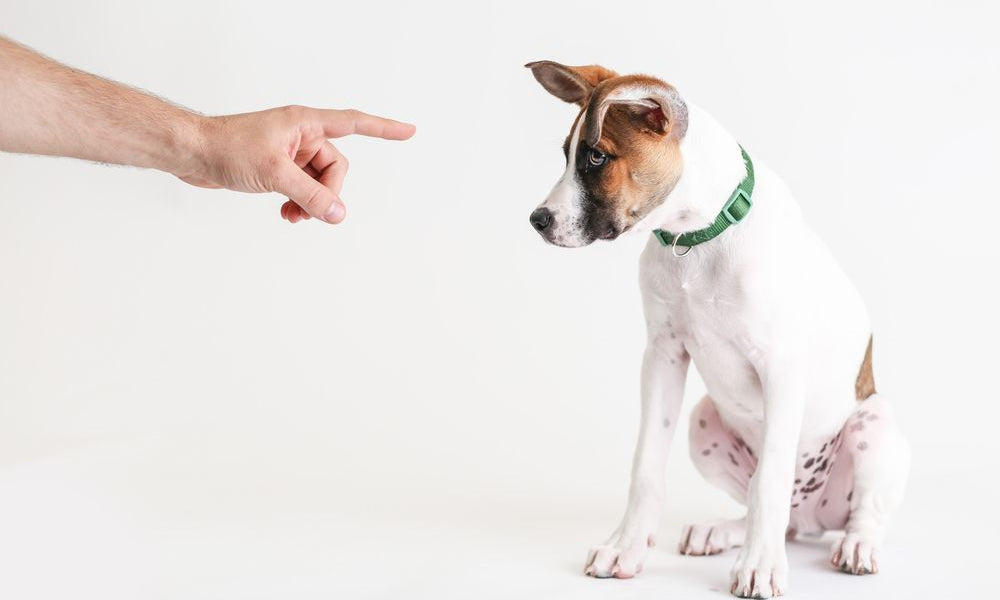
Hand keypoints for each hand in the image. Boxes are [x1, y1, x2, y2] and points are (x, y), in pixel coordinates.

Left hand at [177, 106, 414, 223]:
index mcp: (305, 123)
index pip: (354, 123)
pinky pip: (303, 188)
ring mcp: (290, 152)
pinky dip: (300, 203)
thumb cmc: (226, 148)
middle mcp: (301, 135)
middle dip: (327, 192)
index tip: (409, 131)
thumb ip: (310, 195)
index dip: (384, 129)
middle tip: (309, 210)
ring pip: (319, 182)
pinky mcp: (278, 167)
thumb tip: (339, 214)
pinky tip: (286, 213)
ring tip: (292, 216)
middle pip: (336, 167)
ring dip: (311, 202)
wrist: (191, 152)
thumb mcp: (274, 173)